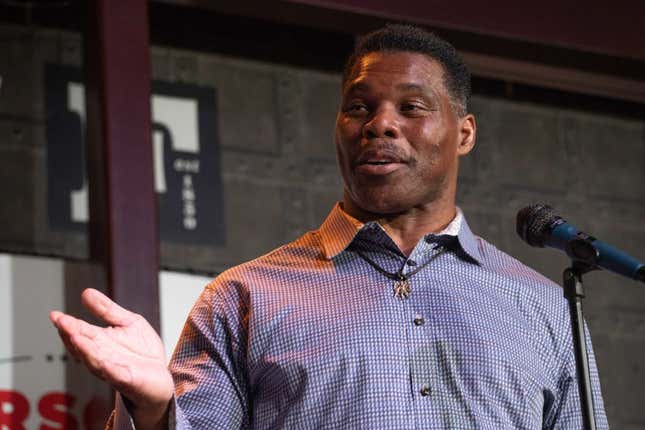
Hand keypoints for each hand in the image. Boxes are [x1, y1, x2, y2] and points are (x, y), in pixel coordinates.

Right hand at [50, 288, 173, 428]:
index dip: (68, 324)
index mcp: (100, 342)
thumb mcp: (127, 322)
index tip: (55, 315)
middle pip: (84, 346)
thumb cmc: (142, 352)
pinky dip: (111, 370)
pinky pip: (118, 376)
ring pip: (96, 361)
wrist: (160, 378)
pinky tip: (106, 363)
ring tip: (76, 337)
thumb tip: (86, 292)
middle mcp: (102, 357)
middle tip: (62, 323)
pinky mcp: (129, 380)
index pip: (81, 332)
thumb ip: (107, 310)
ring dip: (85, 350)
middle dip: (72, 334)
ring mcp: (114, 370)